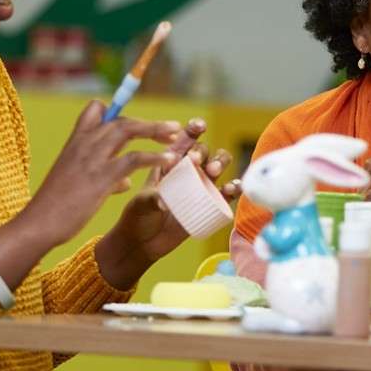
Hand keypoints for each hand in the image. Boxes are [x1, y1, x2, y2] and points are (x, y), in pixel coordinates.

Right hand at [0, 101, 180, 289]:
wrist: (39, 223)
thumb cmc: (57, 207)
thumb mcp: (77, 183)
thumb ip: (103, 176)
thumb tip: (124, 182)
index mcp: (76, 142)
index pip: (96, 109)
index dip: (117, 111)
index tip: (138, 120)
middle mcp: (84, 144)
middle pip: (121, 120)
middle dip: (149, 123)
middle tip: (172, 128)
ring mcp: (92, 159)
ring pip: (128, 130)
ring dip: (155, 130)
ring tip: (176, 136)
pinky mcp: (101, 177)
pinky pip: (133, 159)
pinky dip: (154, 157)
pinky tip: (169, 161)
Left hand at [98, 119, 233, 288]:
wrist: (142, 243)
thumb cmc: (138, 217)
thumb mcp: (140, 204)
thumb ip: (151, 198)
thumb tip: (165, 201)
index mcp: (170, 162)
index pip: (184, 140)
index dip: (194, 129)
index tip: (199, 126)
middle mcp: (188, 171)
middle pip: (205, 151)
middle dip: (204, 151)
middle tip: (197, 161)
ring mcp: (201, 187)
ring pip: (218, 166)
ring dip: (220, 163)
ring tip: (213, 170)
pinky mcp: (210, 205)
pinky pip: (227, 193)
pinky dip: (233, 188)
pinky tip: (232, 188)